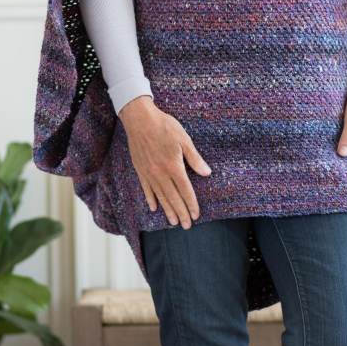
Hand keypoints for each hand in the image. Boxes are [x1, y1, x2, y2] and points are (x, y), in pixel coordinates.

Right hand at [118, 96, 211, 228]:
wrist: (139, 119)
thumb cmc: (164, 127)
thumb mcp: (184, 140)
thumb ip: (194, 159)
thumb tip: (207, 173)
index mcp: (174, 166)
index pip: (185, 191)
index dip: (191, 204)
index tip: (196, 215)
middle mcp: (161, 173)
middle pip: (173, 198)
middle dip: (181, 213)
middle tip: (186, 226)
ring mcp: (149, 173)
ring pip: (160, 196)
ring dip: (168, 210)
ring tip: (174, 222)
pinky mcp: (140, 170)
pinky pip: (146, 189)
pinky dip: (151, 199)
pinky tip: (154, 207)